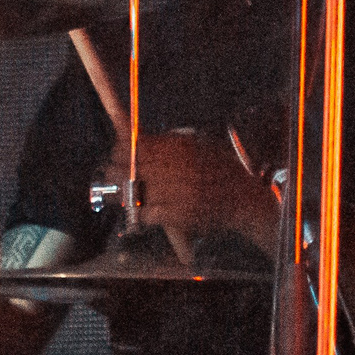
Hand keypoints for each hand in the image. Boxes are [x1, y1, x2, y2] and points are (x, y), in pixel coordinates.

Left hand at [102, 131, 279, 258]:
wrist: (245, 200)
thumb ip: (172, 143)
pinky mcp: (179, 215)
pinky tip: (140, 209)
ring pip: (137, 191)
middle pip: (134, 166)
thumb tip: (139, 139)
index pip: (141, 145)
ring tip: (120, 190)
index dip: (123, 147)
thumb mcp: (201, 146)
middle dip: (116, 169)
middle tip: (109, 170)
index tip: (116, 150)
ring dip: (125, 191)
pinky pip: (147, 213)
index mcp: (183, 148)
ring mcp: (179, 193)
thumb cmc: (222, 171)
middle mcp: (179, 168)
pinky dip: (140, 212)